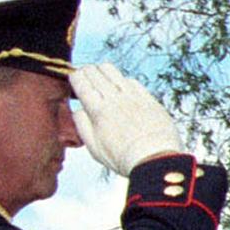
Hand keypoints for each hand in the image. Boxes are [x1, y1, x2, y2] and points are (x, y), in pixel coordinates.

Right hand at [68, 62, 184, 173]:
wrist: (155, 159)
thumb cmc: (122, 158)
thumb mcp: (93, 147)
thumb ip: (82, 125)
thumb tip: (78, 109)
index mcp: (97, 110)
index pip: (81, 82)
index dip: (75, 76)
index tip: (74, 77)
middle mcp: (114, 99)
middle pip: (95, 72)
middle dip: (86, 70)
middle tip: (86, 76)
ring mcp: (133, 96)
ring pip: (112, 71)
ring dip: (103, 70)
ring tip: (101, 76)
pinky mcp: (148, 98)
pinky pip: (132, 81)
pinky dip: (123, 80)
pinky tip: (122, 87)